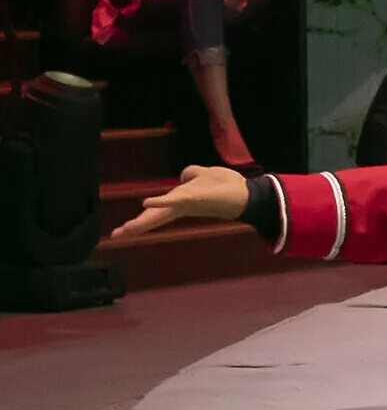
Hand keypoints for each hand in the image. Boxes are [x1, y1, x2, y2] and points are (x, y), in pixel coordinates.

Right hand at [112, 165, 250, 240]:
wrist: (246, 193)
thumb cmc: (227, 186)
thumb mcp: (204, 174)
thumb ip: (191, 174)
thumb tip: (183, 176)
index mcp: (180, 202)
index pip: (156, 212)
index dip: (140, 220)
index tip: (122, 231)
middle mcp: (181, 206)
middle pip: (154, 216)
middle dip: (135, 226)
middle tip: (116, 235)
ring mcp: (186, 203)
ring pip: (160, 213)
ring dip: (142, 220)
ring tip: (124, 230)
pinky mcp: (194, 199)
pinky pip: (175, 199)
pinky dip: (162, 200)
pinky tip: (146, 202)